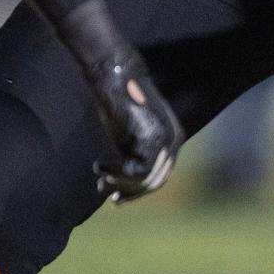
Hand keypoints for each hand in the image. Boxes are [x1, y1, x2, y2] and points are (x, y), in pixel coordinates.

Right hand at [88, 53, 181, 203]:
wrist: (115, 75)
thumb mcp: (129, 134)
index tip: (117, 198)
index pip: (160, 175)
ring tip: (100, 179)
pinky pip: (137, 170)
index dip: (138, 191)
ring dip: (120, 184)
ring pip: (146, 179)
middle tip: (104, 190)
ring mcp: (165, 139)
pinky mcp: (152, 137)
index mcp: (173, 139)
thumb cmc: (117, 101)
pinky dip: (116, 173)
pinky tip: (99, 165)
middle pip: (155, 181)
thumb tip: (123, 183)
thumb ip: (133, 154)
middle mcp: (174, 141)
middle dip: (129, 192)